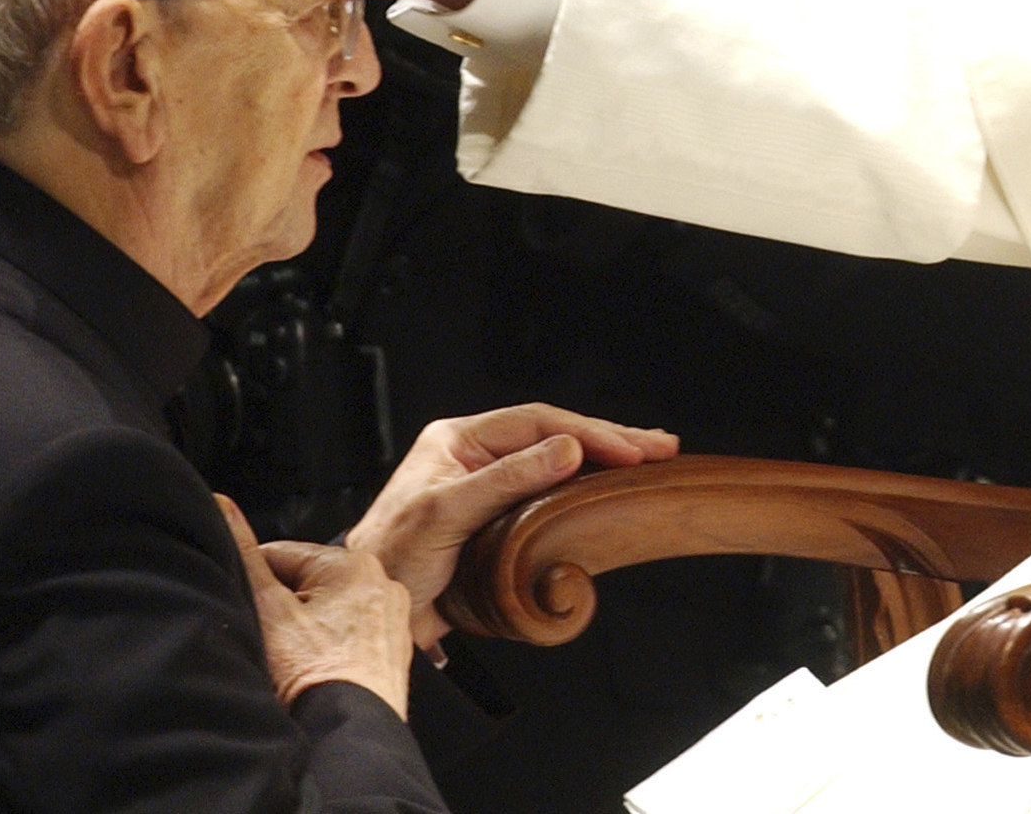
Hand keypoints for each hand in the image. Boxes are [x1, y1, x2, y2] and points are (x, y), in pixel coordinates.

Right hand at [217, 495, 414, 718]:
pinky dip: (329, 649)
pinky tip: (313, 670)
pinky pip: (350, 637)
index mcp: (352, 562)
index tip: (241, 603)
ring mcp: (392, 619)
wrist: (346, 731)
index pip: (282, 554)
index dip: (252, 579)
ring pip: (329, 611)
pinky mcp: (393, 650)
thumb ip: (245, 555)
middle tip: (266, 637)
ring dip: (305, 629)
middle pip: (308, 583)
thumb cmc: (311, 673)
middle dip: (282, 606)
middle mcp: (381, 582)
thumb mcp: (268, 608)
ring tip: (289, 659)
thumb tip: (223, 506)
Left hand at [345, 403, 678, 648]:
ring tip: (648, 456)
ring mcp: (488, 482)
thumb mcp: (446, 513)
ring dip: (602, 458)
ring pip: (556, 458)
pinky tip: (610, 485)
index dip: (589, 433)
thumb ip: (508, 478)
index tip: (630, 449)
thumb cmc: (391, 560)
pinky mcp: (499, 514)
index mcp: (458, 439)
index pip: (537, 422)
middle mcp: (475, 453)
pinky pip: (550, 488)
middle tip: (660, 446)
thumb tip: (567, 448)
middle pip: (553, 434)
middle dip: (608, 438)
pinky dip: (584, 484)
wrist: (370, 608)